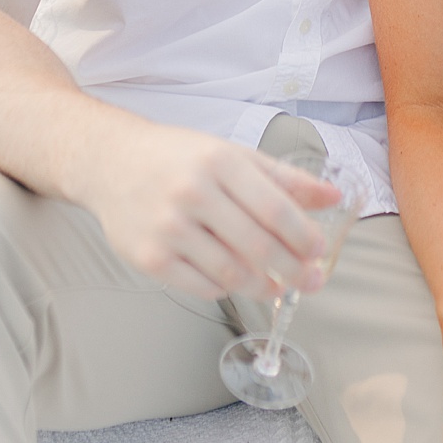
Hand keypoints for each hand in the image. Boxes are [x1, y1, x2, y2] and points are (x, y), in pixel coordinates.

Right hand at [79, 119, 339, 301]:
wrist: (111, 163)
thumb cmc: (177, 158)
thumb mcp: (232, 155)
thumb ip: (283, 178)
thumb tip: (332, 197)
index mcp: (219, 162)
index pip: (274, 208)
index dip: (303, 235)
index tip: (320, 251)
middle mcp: (193, 193)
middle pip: (257, 245)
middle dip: (292, 269)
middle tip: (310, 280)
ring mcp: (168, 228)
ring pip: (231, 272)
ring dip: (262, 285)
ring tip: (277, 285)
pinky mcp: (149, 257)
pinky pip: (202, 285)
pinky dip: (225, 287)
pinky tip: (234, 279)